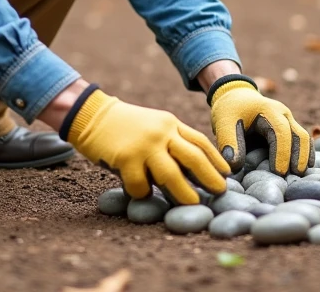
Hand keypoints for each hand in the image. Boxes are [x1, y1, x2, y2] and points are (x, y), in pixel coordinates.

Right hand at [61, 86, 229, 203]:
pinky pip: (141, 184)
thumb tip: (193, 171)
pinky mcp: (126, 158)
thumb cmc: (124, 125)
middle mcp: (161, 132)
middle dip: (209, 177)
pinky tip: (140, 193)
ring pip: (172, 175)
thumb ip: (171, 141)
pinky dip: (143, 193)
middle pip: (193, 157)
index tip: (228, 174)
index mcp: (170, 123)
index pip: (200, 142)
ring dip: (184, 193)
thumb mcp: (153, 125)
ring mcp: (144, 145)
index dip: (216, 159)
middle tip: (221, 192)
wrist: (92, 115)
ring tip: (194, 204)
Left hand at [208, 74, 312, 173]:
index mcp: (268, 110)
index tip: (278, 172)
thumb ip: (228, 143)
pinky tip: (306, 168)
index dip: (281, 152)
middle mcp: (283, 114)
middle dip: (298, 157)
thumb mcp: (224, 123)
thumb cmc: (230, 111)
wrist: (236, 98)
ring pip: (304, 138)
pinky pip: (302, 141)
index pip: (281, 131)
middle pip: (298, 135)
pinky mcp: (290, 129)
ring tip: (299, 176)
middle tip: (294, 178)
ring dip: (304, 157)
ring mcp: (289, 121)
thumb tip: (235, 167)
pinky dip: (306, 154)